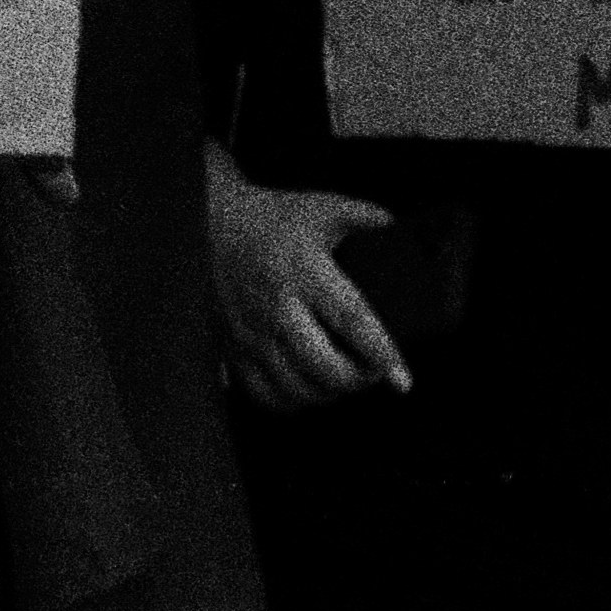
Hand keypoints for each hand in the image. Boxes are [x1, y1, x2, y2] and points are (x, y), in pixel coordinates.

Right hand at [206, 150, 411, 404]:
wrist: (207, 223)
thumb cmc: (271, 217)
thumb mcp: (319, 208)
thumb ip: (362, 216)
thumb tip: (398, 228)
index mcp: (303, 270)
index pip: (351, 320)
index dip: (382, 353)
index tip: (403, 380)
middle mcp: (276, 306)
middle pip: (325, 366)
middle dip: (358, 380)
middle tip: (374, 372)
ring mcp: (251, 332)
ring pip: (297, 388)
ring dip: (330, 394)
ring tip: (345, 378)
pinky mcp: (232, 347)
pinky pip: (265, 395)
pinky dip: (294, 402)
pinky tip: (309, 387)